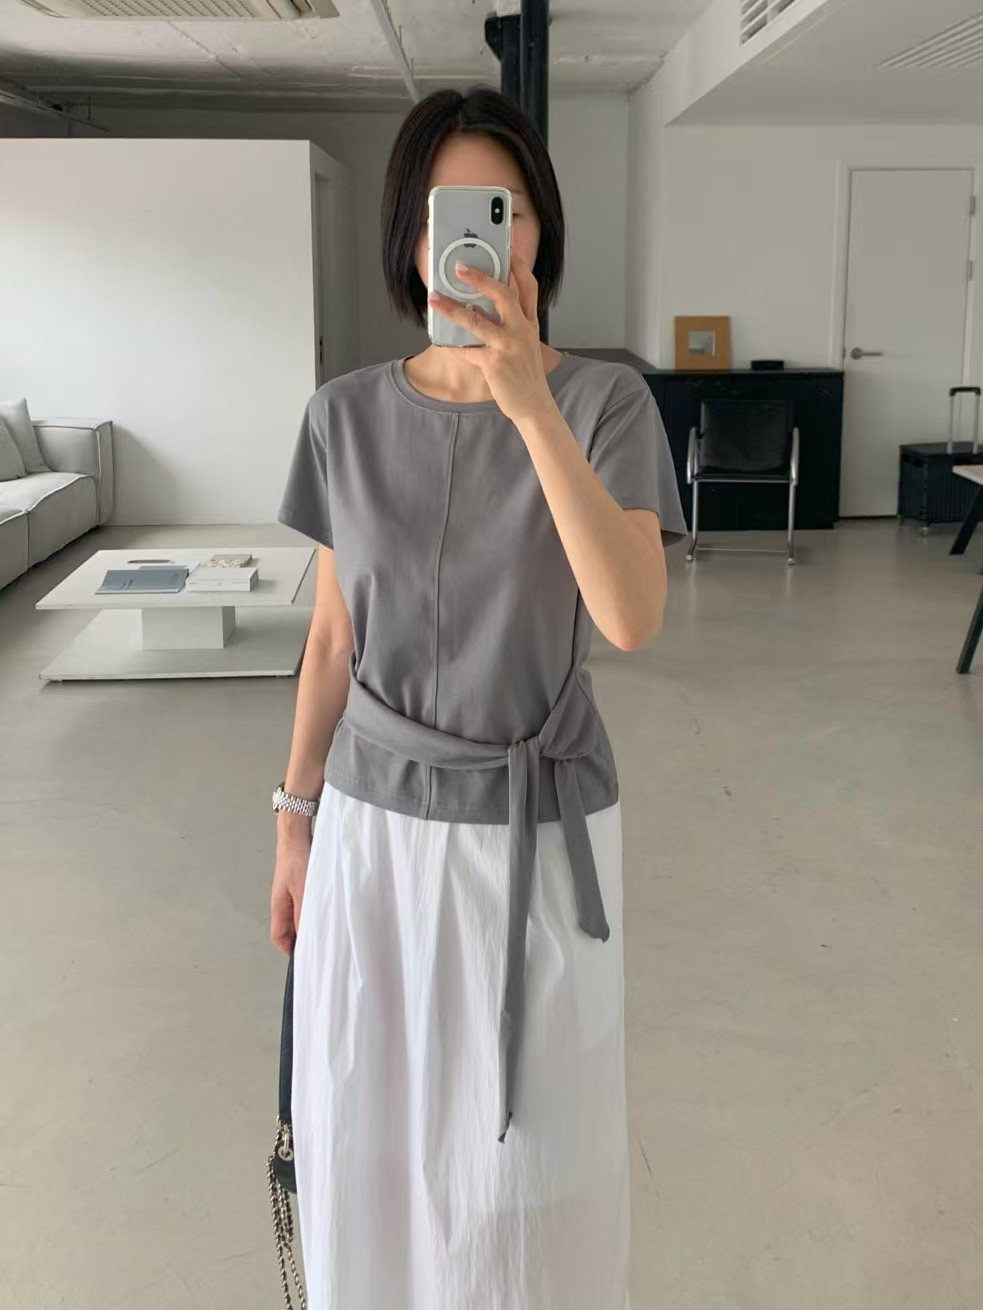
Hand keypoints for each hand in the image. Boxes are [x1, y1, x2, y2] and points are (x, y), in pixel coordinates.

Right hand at [270, 818, 311, 955]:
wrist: (296, 835)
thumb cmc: (297, 859)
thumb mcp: (303, 890)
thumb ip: (303, 913)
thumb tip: (305, 935)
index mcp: (279, 907)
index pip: (279, 937)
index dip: (288, 950)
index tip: (303, 958)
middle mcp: (283, 903)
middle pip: (289, 929)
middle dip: (301, 939)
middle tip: (318, 948)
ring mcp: (291, 894)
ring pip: (298, 917)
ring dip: (308, 924)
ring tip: (324, 931)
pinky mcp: (301, 885)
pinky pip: (305, 904)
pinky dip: (313, 911)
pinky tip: (325, 910)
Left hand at [427, 252, 556, 424]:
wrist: (535, 406)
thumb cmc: (527, 376)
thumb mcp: (527, 345)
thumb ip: (513, 324)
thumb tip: (485, 308)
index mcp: (530, 323)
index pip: (529, 287)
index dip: (518, 266)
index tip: (508, 250)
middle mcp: (522, 330)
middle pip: (503, 294)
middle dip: (480, 278)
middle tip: (460, 268)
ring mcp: (508, 346)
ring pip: (477, 320)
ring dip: (452, 308)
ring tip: (435, 300)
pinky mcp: (494, 363)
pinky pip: (467, 350)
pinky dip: (452, 345)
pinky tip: (441, 340)